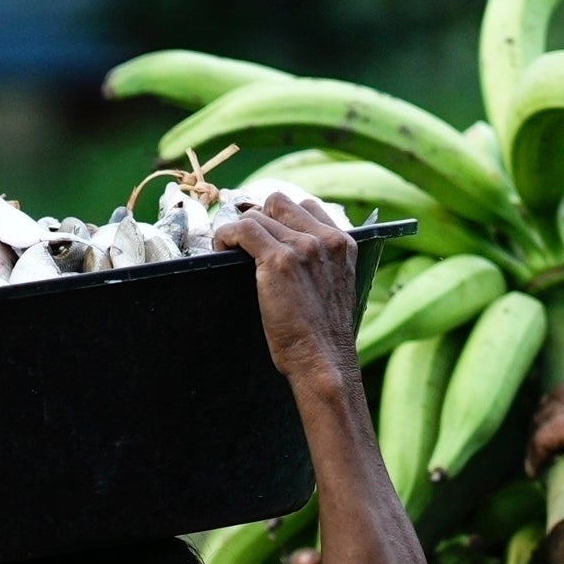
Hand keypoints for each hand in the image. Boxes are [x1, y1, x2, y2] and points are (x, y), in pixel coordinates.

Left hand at [215, 185, 367, 394]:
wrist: (323, 361)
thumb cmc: (323, 336)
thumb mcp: (333, 289)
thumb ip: (320, 265)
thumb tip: (291, 256)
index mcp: (342, 244)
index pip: (305, 206)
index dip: (280, 219)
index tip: (266, 237)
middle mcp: (325, 239)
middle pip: (279, 202)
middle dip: (259, 218)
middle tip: (246, 243)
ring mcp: (303, 247)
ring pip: (258, 215)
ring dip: (240, 231)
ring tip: (231, 251)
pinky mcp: (279, 261)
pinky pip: (242, 229)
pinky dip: (225, 236)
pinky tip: (221, 250)